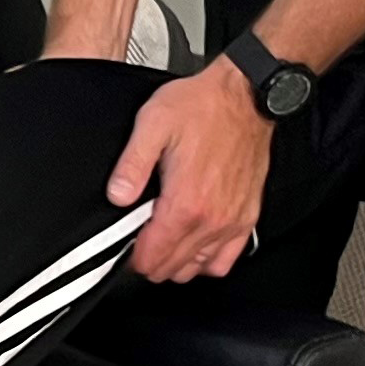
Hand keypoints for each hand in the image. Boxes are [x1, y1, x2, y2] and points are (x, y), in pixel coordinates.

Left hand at [108, 60, 282, 281]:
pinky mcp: (247, 216)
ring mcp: (232, 221)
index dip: (132, 257)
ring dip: (176, 262)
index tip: (125, 246)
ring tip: (164, 242)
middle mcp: (211, 219)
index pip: (151, 257)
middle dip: (150, 260)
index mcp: (185, 202)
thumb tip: (117, 196)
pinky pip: (225, 260)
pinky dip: (207, 261)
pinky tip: (195, 245)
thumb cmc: (204, 106)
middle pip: (172, 269)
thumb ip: (131, 166)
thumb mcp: (153, 125)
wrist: (246, 96)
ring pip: (197, 269)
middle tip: (140, 240)